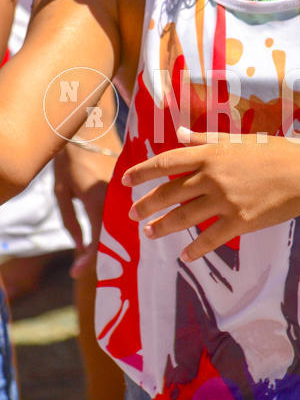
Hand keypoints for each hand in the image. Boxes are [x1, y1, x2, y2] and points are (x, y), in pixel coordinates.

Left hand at [54, 131, 119, 277]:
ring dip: (120, 238)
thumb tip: (79, 250)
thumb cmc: (70, 159)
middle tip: (94, 266)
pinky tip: (124, 231)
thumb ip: (71, 223)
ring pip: (127, 223)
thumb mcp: (62, 192)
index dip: (88, 261)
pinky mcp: (136, 183)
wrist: (91, 126)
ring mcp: (129, 191)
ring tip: (112, 253)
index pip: (97, 242)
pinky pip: (132, 208)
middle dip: (107, 254)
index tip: (75, 273)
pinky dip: (126, 221)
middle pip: (117, 236)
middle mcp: (118, 199)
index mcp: (99, 202)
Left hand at [124, 129, 299, 261]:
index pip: (167, 162)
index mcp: (212, 152)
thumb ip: (205, 137)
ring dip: (163, 226)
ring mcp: (225, 200)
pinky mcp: (240, 221)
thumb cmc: (274, 151)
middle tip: (133, 214)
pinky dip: (194, 249)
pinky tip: (184, 256)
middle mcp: (213, 175)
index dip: (142, 172)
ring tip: (149, 233)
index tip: (125, 181)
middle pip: (169, 192)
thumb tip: (178, 133)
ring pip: (183, 216)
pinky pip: (210, 239)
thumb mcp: (238, 138)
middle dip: (147, 204)